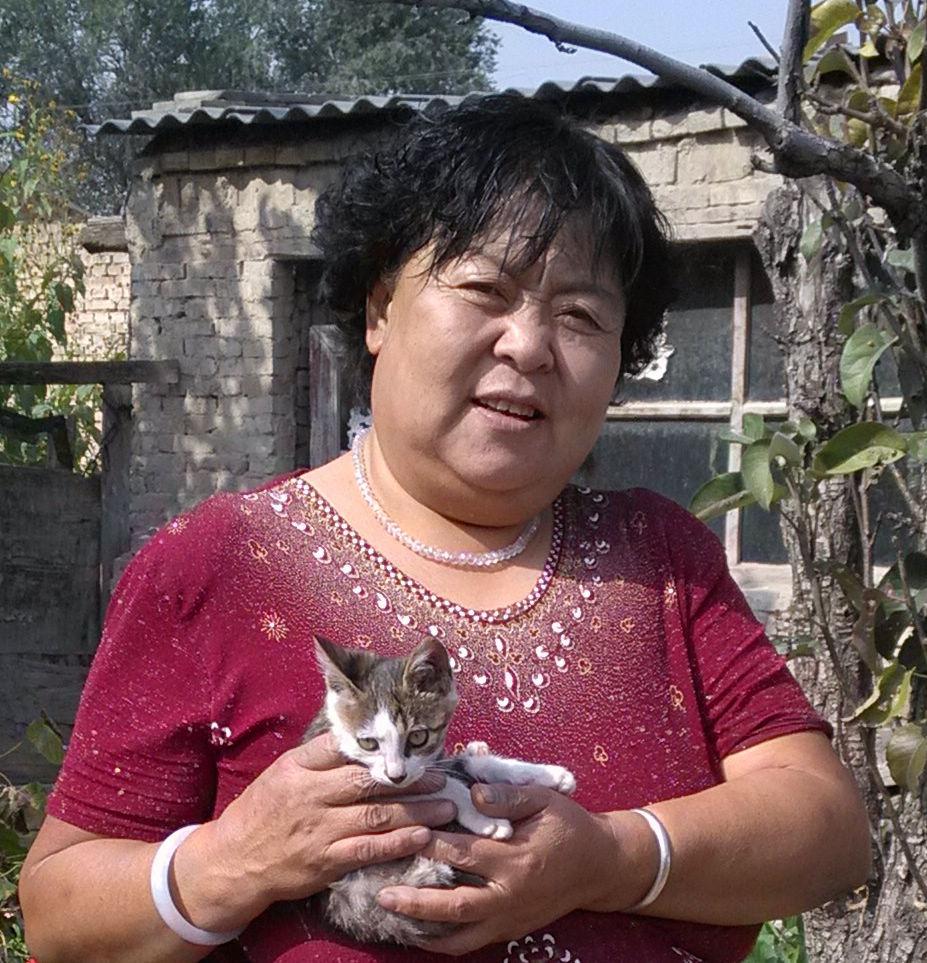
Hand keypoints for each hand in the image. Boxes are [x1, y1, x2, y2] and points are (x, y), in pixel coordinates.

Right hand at [171, 733, 453, 931]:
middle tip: (441, 774)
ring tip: (445, 804)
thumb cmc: (263, 810)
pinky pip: (368, 850)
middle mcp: (310, 795)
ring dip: (415, 810)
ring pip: (375, 816)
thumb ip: (319, 755)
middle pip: (367, 780)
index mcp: (299, 767)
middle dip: (409, 777)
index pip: (342, 746)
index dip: (380, 743)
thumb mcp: (284, 772)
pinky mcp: (326, 861)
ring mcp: (319, 830)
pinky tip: (422, 836)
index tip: (410, 740)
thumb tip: (360, 734)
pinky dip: (398, 843)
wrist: (233, 860)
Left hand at [375, 782, 634, 955]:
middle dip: (415, 901)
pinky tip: (418, 932)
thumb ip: (507, 794)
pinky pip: (471, 943)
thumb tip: (472, 790)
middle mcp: (510, 895)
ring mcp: (509, 918)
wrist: (600, 865)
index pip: (462, 853)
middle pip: (454, 905)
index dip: (429, 843)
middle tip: (381, 892)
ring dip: (422, 928)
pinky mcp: (511, 931)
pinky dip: (443, 942)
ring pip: (459, 935)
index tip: (400, 833)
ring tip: (390, 915)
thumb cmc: (567, 825)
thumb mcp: (542, 798)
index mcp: (516, 858)